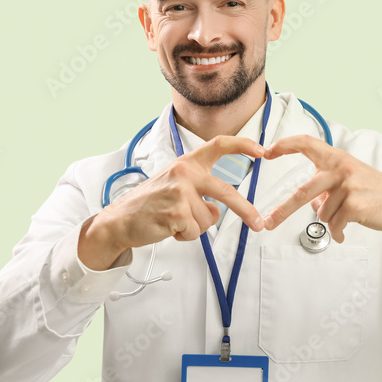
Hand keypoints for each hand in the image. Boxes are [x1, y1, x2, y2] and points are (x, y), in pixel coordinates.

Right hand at [79, 136, 265, 269]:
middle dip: (246, 211)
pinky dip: (185, 235)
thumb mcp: (175, 187)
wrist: (119, 220)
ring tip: (173, 221)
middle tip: (258, 224)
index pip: (218, 145)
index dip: (242, 146)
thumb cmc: (149, 205)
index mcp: (187, 163)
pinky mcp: (176, 212)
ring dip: (195, 227)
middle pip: (227, 192)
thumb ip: (200, 191)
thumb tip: (217, 210)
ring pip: (208, 219)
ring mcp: (180, 192)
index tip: (262, 150)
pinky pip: (195, 231)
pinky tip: (168, 227)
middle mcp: (184, 173)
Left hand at [261, 135, 381, 264]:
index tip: (266, 151)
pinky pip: (334, 225)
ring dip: (332, 222)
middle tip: (268, 222)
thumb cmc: (379, 194)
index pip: (307, 143)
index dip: (285, 144)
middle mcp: (342, 169)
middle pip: (303, 192)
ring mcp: (348, 186)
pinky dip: (338, 232)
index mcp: (339, 159)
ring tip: (347, 221)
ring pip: (322, 213)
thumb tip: (312, 202)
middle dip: (282, 211)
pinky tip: (347, 231)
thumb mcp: (352, 181)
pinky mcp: (354, 205)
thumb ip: (329, 187)